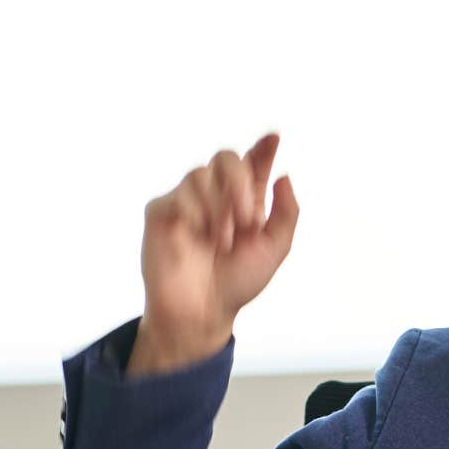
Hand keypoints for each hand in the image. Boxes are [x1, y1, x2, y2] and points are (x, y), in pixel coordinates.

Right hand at [129, 133, 298, 376]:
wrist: (203, 310)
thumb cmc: (237, 283)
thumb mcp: (275, 250)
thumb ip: (286, 213)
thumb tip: (284, 176)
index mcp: (245, 201)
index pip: (254, 163)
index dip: (263, 147)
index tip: (274, 137)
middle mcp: (216, 196)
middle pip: (226, 158)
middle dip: (239, 181)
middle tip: (249, 218)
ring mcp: (188, 202)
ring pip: (200, 174)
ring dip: (218, 209)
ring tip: (222, 242)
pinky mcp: (162, 212)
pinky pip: (178, 194)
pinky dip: (195, 214)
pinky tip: (199, 237)